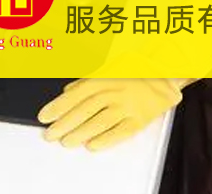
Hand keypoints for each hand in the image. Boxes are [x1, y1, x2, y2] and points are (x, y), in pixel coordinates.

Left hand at [37, 78, 184, 150]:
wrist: (166, 74)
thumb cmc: (135, 70)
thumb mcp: (109, 66)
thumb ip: (87, 79)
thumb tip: (67, 91)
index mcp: (105, 76)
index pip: (76, 93)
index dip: (58, 106)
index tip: (44, 116)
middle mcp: (115, 90)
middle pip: (85, 110)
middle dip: (64, 123)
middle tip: (50, 134)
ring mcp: (128, 105)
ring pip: (100, 122)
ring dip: (80, 133)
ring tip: (66, 142)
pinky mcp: (140, 118)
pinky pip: (121, 132)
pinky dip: (106, 139)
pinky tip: (92, 145)